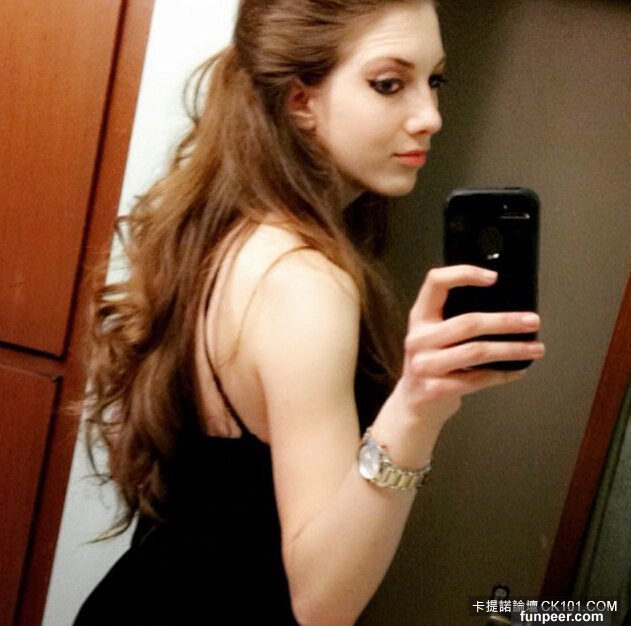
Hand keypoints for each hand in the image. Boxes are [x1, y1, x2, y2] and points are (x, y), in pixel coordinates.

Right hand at [396, 265, 543, 426]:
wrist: (413, 405)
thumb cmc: (432, 365)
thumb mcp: (433, 336)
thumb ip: (455, 320)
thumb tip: (506, 310)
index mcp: (420, 317)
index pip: (435, 283)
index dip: (464, 274)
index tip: (493, 277)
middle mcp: (419, 338)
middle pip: (468, 323)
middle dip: (506, 321)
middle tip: (532, 321)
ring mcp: (425, 365)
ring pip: (477, 351)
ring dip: (511, 349)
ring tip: (536, 348)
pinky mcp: (436, 389)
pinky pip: (477, 380)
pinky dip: (503, 375)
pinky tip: (518, 370)